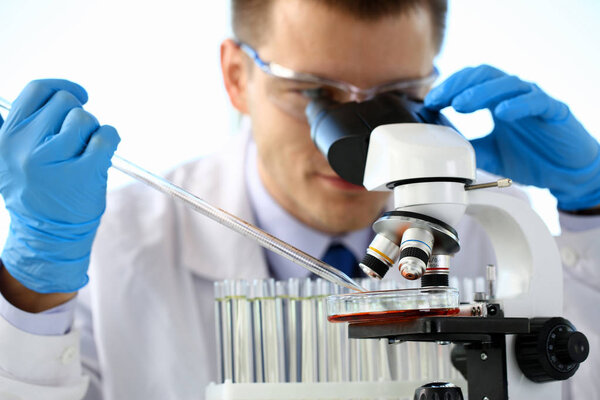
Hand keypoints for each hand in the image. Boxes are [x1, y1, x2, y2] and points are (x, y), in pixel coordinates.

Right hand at [0, 79, 119, 292]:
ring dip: (93, 131)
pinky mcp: (83, 173)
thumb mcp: (9, 159)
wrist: (46, 237)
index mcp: (6, 137)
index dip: (63, 87)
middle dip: (79, 116)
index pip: (38, 90)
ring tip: (86, 153)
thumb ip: (20, 126)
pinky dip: (111, 139)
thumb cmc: (36, 193)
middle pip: (66, 103)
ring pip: (86, 119)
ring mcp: (55, 160)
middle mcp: (26, 146)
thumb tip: (48, 93)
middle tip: (79, 139)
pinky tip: (105, 152)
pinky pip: (106, 137)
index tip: (79, 95)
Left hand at [425, 65, 599, 210]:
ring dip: (481, 92)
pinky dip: (517, 105)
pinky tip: (501, 112)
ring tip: (460, 104)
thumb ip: (465, 145)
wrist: (564, 173)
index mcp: (497, 99)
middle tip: (438, 99)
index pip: (469, 82)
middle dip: (458, 85)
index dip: (449, 87)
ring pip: (507, 84)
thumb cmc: (527, 158)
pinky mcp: (554, 110)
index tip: (429, 101)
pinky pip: (536, 101)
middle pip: (484, 75)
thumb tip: (437, 143)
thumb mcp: (487, 153)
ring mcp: (534, 99)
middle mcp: (514, 94)